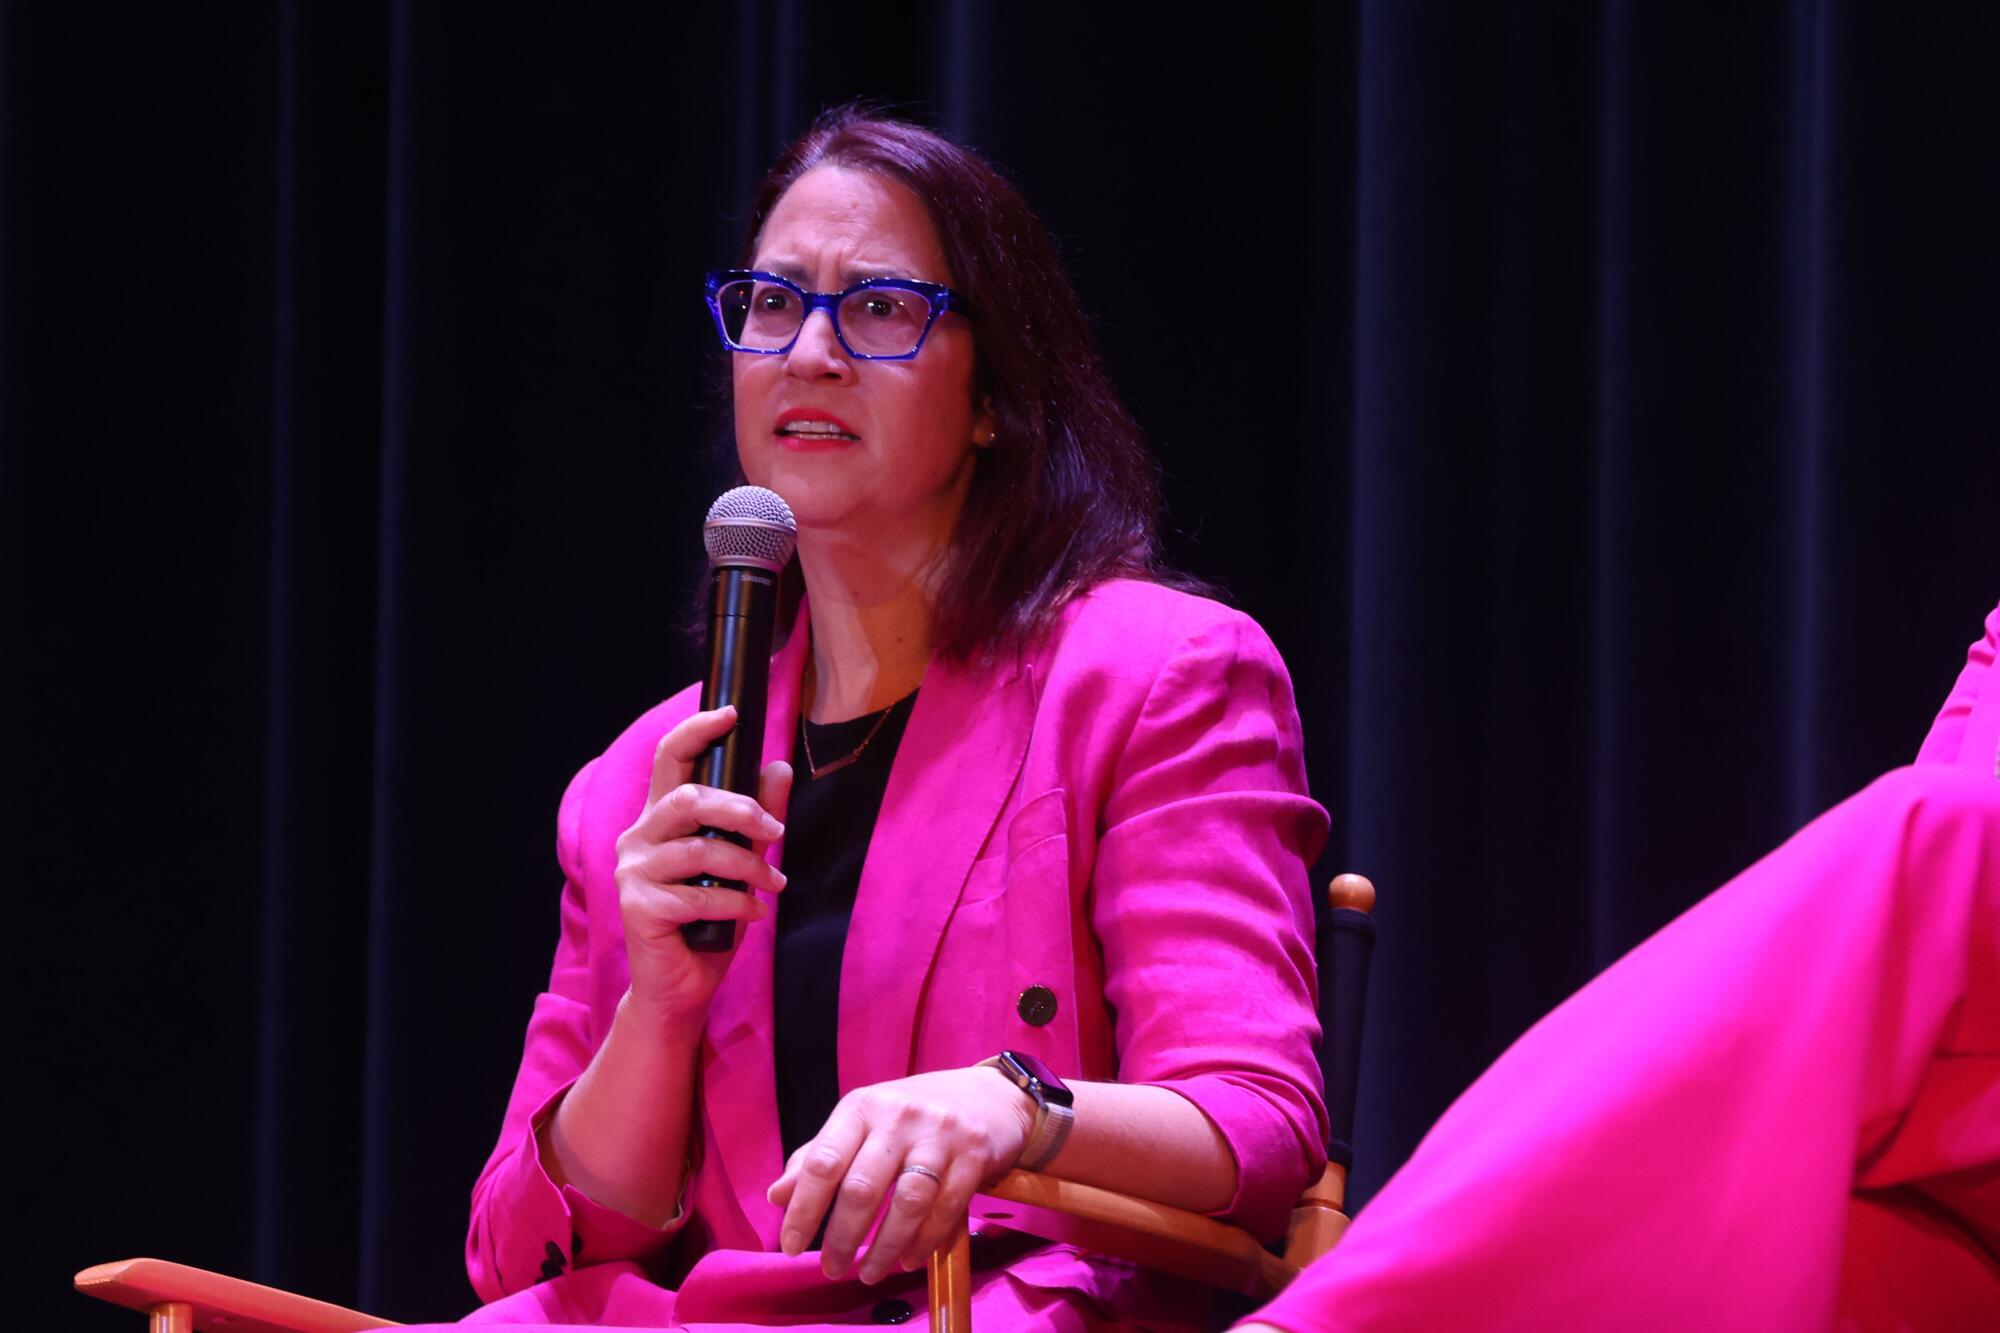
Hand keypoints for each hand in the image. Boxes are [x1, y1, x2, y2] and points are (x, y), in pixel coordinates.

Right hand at [615, 705, 792, 1023]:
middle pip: (689, 799)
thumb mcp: (741, 864)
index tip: (731, 714)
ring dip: (749, 866)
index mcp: (658, 820)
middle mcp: (637, 838)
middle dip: (741, 809)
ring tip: (774, 884)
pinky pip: (699, 894)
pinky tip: (755, 913)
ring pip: (700, 849)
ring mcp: (633, 872)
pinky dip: (737, 903)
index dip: (696, 731)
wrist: (682, 989)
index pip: (668, 759)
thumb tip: (780, 768)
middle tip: (777, 833)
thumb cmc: (709, 923)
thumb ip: (756, 818)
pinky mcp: (637, 906)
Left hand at [766, 1066, 1036, 1283]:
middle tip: (832, 1269)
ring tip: (869, 1273)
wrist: (989, 1095)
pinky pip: (945, 1209)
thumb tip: (777, 1196)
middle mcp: (899, 1117)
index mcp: (862, 1107)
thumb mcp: (862, 1122)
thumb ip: (819, 1156)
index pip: (823, 1162)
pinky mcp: (975, 1154)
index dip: (803, 1209)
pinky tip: (907, 1259)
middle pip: (862, 1187)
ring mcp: (940, 1135)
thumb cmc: (912, 1114)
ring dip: (884, 1248)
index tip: (790, 1246)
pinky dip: (924, 1242)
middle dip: (842, 1238)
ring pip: (906, 1203)